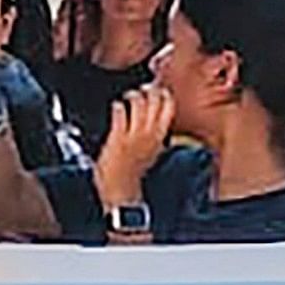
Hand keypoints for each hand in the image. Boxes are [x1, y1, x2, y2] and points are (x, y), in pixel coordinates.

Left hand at [95, 86, 175, 206]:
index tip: (157, 89)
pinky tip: (116, 106)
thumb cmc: (133, 176)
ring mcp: (133, 136)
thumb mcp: (152, 154)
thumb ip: (153, 138)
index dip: (163, 94)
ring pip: (139, 103)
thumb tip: (152, 125)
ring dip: (133, 96)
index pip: (169, 108)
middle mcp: (149, 135)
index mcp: (160, 139)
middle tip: (142, 90)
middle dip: (148, 91)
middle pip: (155, 101)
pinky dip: (118, 106)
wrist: (121, 194)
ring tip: (128, 97)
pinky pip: (119, 113)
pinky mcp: (117, 138)